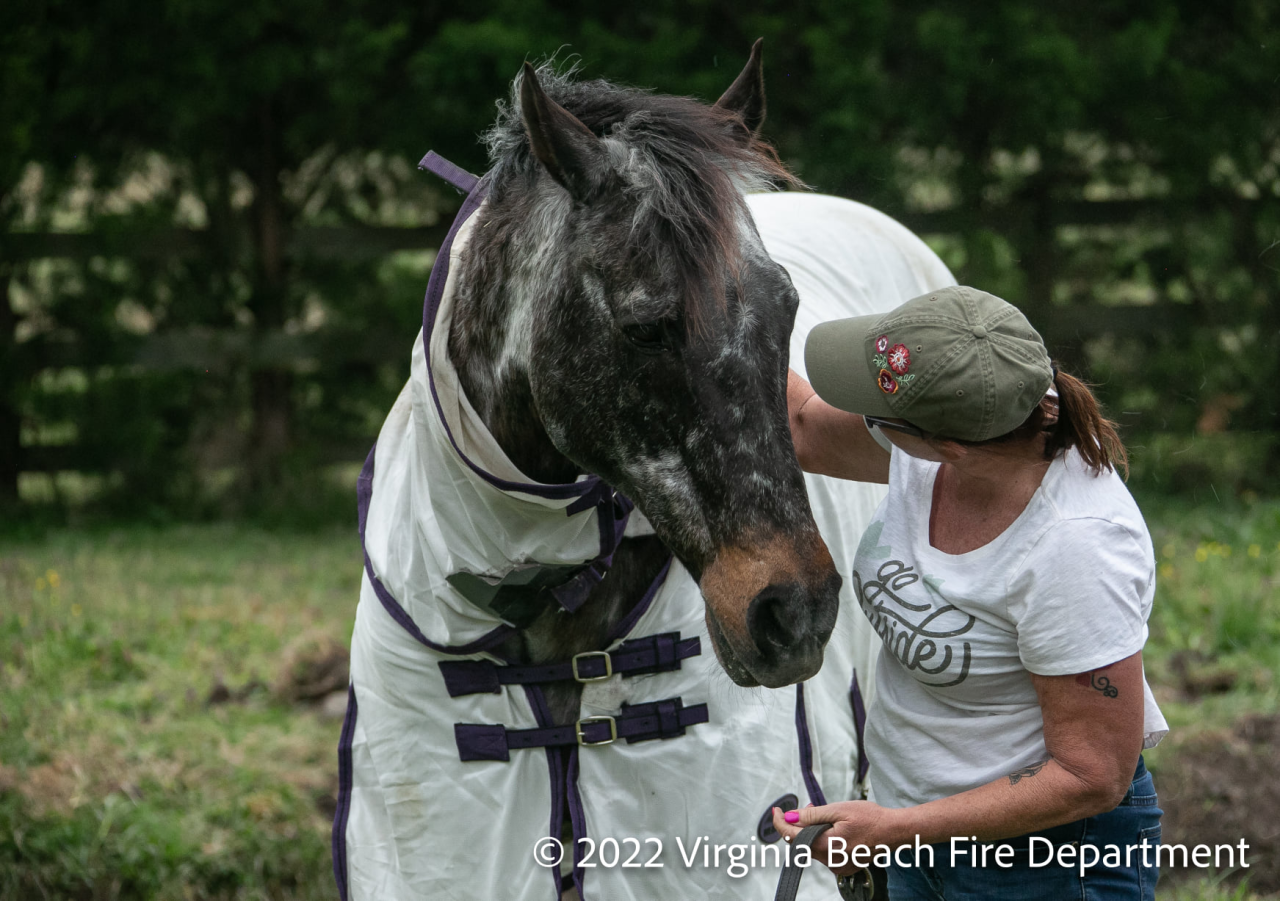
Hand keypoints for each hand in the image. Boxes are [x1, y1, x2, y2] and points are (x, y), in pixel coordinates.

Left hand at [771, 801, 897, 875]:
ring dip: (812, 831)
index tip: (776, 810)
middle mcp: (831, 861)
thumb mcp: (839, 810)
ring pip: (813, 847)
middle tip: (807, 807)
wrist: (894, 831)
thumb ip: (812, 815)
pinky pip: (825, 852)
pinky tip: (831, 827)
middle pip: (802, 843)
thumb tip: (790, 817)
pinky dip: (822, 839)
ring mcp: (838, 866)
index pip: (793, 838)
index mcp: (827, 847)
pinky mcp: (844, 866)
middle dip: (799, 825)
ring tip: (824, 815)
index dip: (780, 823)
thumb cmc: (870, 818)